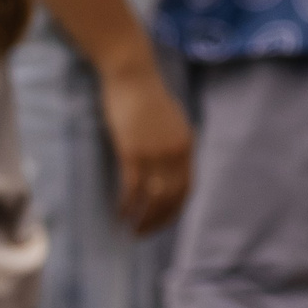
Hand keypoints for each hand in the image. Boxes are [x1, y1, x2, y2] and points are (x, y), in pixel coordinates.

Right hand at [100, 59, 194, 233]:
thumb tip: (172, 164)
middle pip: (171, 198)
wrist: (131, 72)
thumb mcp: (171, 119)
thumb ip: (175, 142)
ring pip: (152, 197)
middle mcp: (175, 152)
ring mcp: (154, 152)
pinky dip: (126, 205)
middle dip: (157, 221)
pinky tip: (119, 215)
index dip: (174, 211)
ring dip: (142, 218)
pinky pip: (132, 187)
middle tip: (142, 234)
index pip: (186, 189)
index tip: (161, 223)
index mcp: (187, 145)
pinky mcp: (132, 150)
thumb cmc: (146, 94)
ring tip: (130, 231)